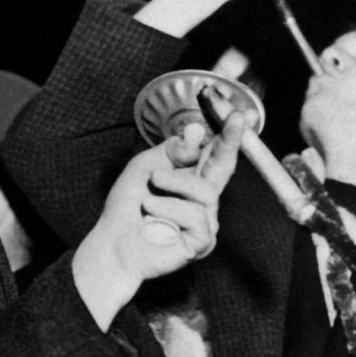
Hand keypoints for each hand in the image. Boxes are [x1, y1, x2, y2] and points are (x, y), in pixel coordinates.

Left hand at [73, 111, 244, 327]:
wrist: (112, 244)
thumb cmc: (128, 207)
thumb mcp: (145, 167)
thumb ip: (172, 150)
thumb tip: (197, 132)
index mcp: (192, 177)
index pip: (215, 152)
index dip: (230, 133)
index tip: (244, 112)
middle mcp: (203, 197)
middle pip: (224, 166)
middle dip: (230, 141)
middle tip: (237, 119)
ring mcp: (206, 220)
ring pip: (205, 192)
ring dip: (173, 184)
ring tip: (149, 191)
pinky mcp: (203, 241)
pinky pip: (196, 217)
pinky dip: (168, 210)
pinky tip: (150, 213)